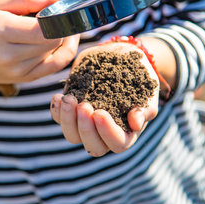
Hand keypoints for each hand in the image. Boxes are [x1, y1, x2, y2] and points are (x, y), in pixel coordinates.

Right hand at [0, 0, 79, 87]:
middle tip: (54, 15)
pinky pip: (57, 65)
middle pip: (52, 40)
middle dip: (59, 25)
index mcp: (0, 31)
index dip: (55, 17)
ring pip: (55, 51)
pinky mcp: (26, 78)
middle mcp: (9, 55)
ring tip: (50, 26)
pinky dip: (65, 51)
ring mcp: (18, 70)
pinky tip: (64, 39)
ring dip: (58, 37)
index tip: (53, 8)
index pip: (42, 29)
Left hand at [50, 42, 159, 156]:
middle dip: (85, 129)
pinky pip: (59, 119)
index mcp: (126, 132)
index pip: (117, 143)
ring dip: (68, 120)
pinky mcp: (71, 111)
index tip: (100, 112)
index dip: (107, 132)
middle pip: (93, 146)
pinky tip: (59, 96)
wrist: (122, 56)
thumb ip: (144, 108)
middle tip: (83, 106)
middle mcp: (104, 133)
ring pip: (72, 136)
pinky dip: (56, 110)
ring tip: (69, 99)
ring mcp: (85, 124)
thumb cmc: (139, 76)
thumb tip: (137, 123)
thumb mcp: (147, 90)